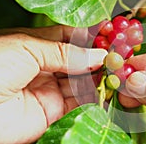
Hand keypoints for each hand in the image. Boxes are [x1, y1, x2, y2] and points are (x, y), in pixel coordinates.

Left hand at [0, 26, 106, 143]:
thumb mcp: (28, 48)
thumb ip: (65, 52)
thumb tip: (97, 54)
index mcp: (36, 46)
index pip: (70, 37)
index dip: (90, 35)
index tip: (110, 33)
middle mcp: (45, 67)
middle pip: (79, 60)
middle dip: (98, 57)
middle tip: (118, 55)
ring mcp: (50, 89)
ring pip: (82, 81)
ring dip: (99, 76)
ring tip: (117, 71)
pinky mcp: (53, 112)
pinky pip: (80, 103)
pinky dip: (95, 97)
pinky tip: (107, 89)